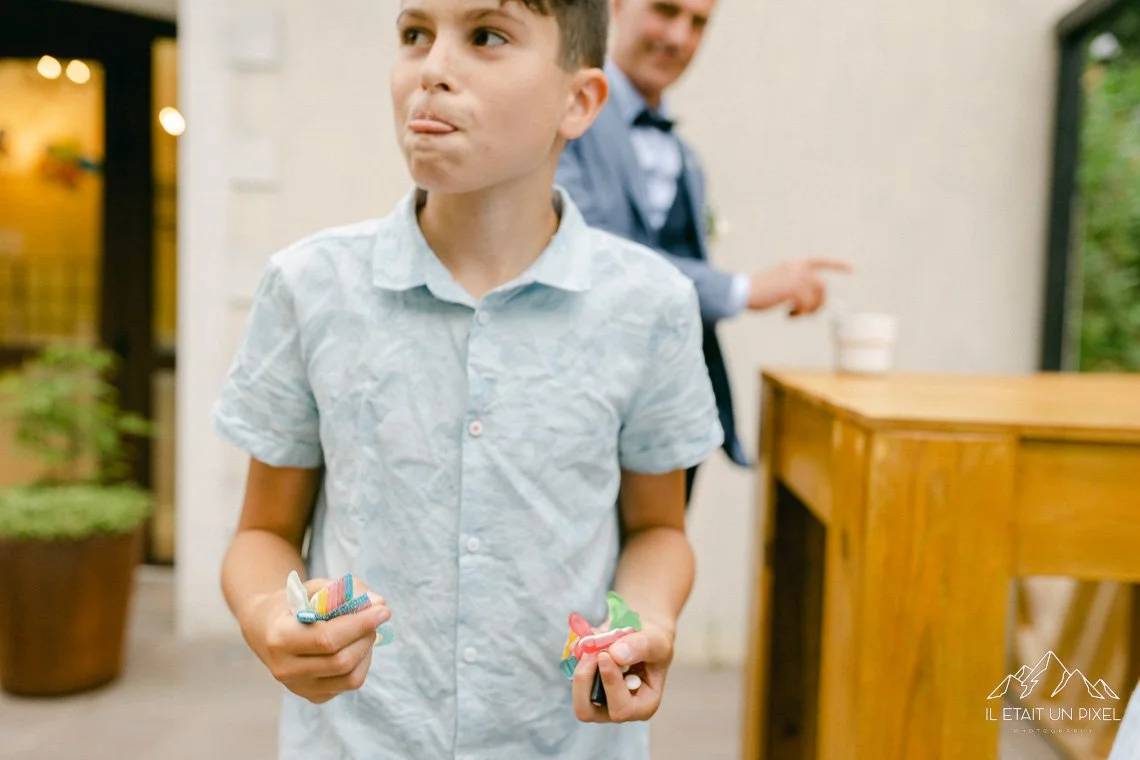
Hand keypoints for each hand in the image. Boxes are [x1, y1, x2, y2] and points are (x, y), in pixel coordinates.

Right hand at [240, 577, 390, 703]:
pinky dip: (362, 663)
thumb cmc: (296, 604)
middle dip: (366, 636)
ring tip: (367, 630)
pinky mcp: (313, 697)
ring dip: (367, 650)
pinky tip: (357, 646)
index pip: (327, 639)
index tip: (383, 609)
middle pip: (341, 661)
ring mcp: (299, 687)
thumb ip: (345, 592)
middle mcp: (285, 669)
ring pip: (349, 677)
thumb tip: (379, 602)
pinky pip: (348, 684)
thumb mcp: (315, 588)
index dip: (359, 625)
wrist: (267, 630)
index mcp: (280, 638)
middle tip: (378, 616)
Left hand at [572, 620, 674, 722]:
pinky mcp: (584, 681)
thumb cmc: (655, 642)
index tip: (606, 655)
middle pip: (586, 710)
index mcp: (641, 706)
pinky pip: (570, 670)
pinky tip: (591, 637)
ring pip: (576, 690)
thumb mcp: (656, 641)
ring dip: (581, 662)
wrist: (642, 631)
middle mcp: (617, 707)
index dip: (610, 684)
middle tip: (591, 651)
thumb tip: (615, 655)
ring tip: (595, 641)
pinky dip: (576, 652)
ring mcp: (598, 696)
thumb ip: (641, 647)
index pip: (620, 710)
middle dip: (585, 679)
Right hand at [748, 258, 851, 315]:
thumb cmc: (758, 291)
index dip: (838, 265)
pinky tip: (788, 315)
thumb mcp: (779, 283)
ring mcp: (797, 277)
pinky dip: (800, 314)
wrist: (744, 291)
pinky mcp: (794, 289)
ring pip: (816, 297)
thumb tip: (814, 300)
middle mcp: (799, 267)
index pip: (821, 261)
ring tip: (796, 314)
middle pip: (822, 286)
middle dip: (820, 302)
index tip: (852, 268)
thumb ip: (797, 286)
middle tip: (810, 313)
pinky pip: (806, 306)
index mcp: (795, 263)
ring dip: (809, 310)